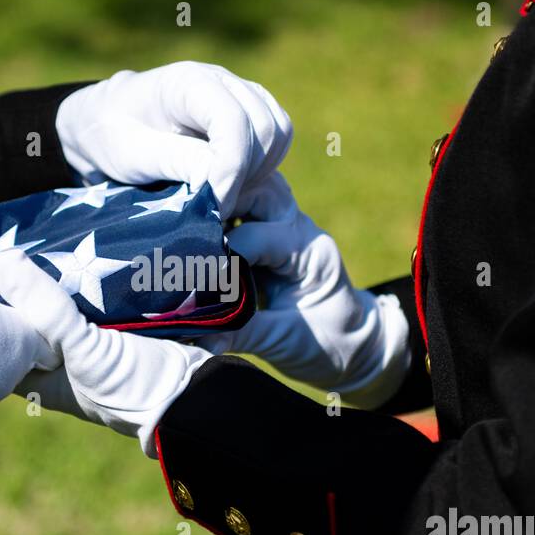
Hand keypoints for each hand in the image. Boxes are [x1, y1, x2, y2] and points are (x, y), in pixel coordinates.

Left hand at [0, 246, 211, 457]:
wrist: (195, 392)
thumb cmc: (131, 386)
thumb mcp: (82, 348)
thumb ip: (45, 308)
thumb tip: (2, 260)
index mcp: (42, 378)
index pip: (0, 342)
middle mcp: (62, 363)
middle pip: (30, 321)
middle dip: (20, 290)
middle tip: (5, 244)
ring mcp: (91, 346)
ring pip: (62, 307)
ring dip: (55, 279)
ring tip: (36, 238)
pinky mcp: (119, 330)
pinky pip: (94, 299)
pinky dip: (87, 279)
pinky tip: (78, 249)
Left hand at [56, 61, 292, 218]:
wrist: (104, 123)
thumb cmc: (110, 136)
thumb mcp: (130, 154)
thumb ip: (176, 161)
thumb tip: (219, 176)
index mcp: (188, 82)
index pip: (234, 121)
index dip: (231, 168)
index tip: (214, 205)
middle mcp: (220, 80)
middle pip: (265, 126)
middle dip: (247, 174)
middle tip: (216, 206)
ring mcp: (238, 94)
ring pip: (278, 131)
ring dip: (260, 171)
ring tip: (224, 196)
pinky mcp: (247, 112)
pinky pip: (277, 137)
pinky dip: (265, 166)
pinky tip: (233, 185)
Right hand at [198, 176, 411, 408]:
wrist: (354, 345)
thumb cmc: (329, 345)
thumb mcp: (286, 342)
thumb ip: (241, 333)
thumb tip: (194, 336)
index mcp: (307, 252)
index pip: (256, 237)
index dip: (220, 250)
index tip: (188, 270)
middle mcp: (298, 229)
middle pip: (257, 190)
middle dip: (217, 200)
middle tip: (180, 224)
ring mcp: (286, 226)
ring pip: (251, 189)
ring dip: (218, 198)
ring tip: (183, 219)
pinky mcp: (272, 233)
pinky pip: (244, 207)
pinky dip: (219, 211)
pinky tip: (192, 224)